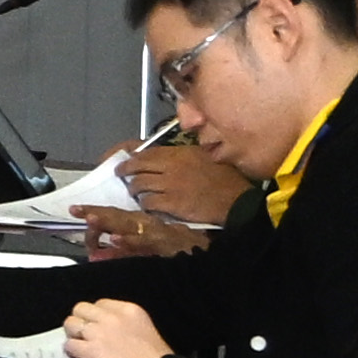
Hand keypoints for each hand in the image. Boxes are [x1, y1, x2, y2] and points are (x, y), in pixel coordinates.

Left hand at [61, 300, 173, 357]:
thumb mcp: (146, 329)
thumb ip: (127, 324)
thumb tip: (111, 331)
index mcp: (129, 310)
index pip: (100, 303)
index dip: (95, 316)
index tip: (97, 326)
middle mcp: (112, 317)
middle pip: (80, 308)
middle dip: (80, 321)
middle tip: (84, 334)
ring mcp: (99, 332)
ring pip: (70, 324)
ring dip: (72, 335)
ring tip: (80, 345)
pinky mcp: (91, 351)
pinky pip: (69, 345)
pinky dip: (71, 352)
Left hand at [124, 143, 252, 224]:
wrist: (236, 201)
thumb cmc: (227, 179)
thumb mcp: (207, 156)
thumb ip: (185, 155)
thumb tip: (166, 158)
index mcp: (180, 153)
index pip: (147, 152)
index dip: (132, 156)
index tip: (126, 159)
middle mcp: (171, 166)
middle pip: (137, 166)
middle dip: (125, 171)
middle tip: (121, 174)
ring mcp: (169, 185)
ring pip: (139, 185)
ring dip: (134, 189)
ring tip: (135, 192)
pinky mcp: (171, 203)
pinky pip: (148, 202)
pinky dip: (145, 204)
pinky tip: (147, 206)